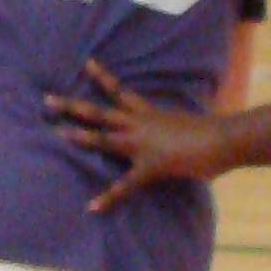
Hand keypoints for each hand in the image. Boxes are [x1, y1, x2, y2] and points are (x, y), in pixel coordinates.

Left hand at [47, 61, 229, 211]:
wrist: (223, 139)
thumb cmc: (211, 131)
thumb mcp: (184, 124)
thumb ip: (173, 127)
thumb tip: (178, 133)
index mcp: (148, 112)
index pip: (119, 91)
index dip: (102, 77)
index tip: (85, 63)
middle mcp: (139, 124)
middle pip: (100, 111)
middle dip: (73, 106)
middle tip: (47, 99)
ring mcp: (142, 144)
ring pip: (104, 138)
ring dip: (80, 137)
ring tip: (57, 134)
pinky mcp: (149, 166)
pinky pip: (124, 185)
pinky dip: (108, 197)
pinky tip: (92, 207)